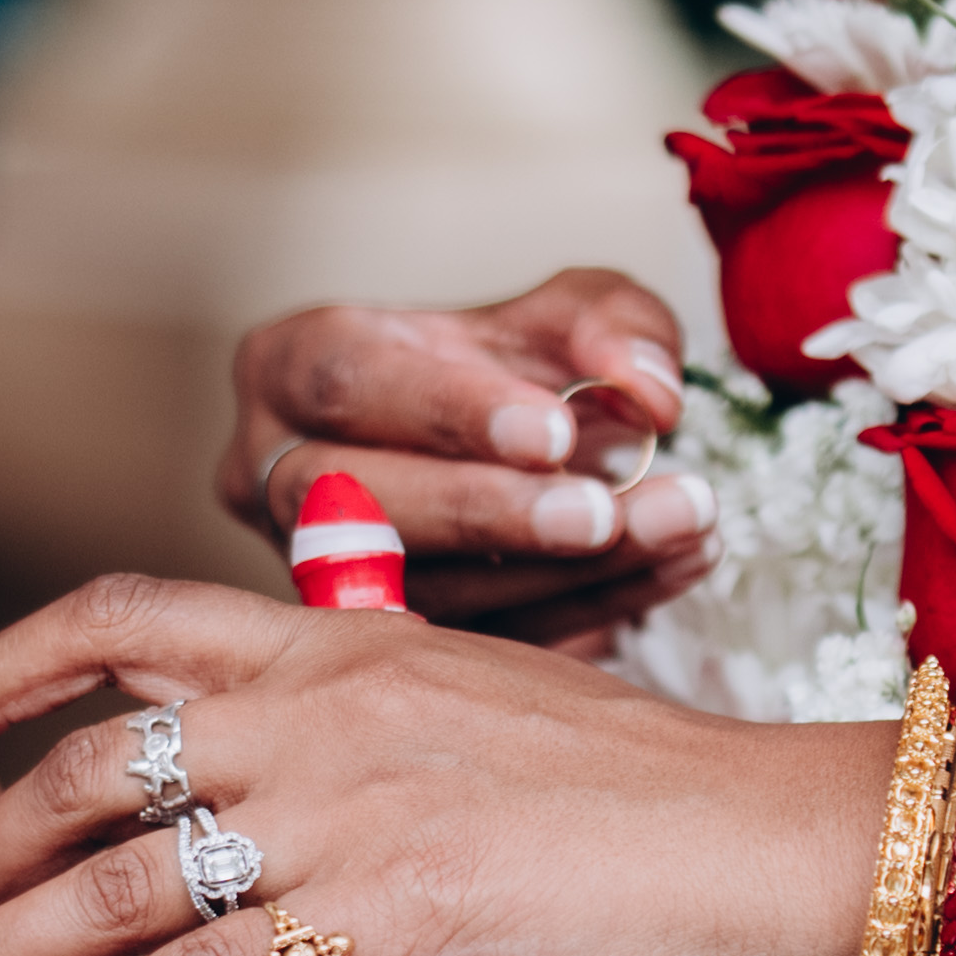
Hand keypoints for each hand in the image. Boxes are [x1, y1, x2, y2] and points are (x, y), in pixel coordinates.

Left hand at [0, 571, 886, 955]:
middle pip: (76, 772)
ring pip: (104, 886)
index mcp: (347, 639)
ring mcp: (347, 804)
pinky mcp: (383, 914)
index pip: (121, 619)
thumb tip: (302, 832)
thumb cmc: (666, 811)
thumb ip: (379, 751)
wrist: (788, 846)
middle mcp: (324, 703)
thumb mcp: (495, 729)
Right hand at [218, 271, 718, 641]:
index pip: (349, 384)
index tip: (556, 431)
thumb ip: (612, 324)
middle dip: (493, 514)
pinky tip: (675, 564)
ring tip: (677, 527)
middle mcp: (278, 476)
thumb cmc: (516, 364)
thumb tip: (648, 389)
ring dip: (562, 569)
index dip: (450, 412)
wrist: (515, 445)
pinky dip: (592, 603)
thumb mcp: (570, 310)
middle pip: (363, 502)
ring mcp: (320, 572)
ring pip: (421, 588)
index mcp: (293, 367)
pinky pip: (478, 640)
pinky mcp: (383, 645)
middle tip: (603, 512)